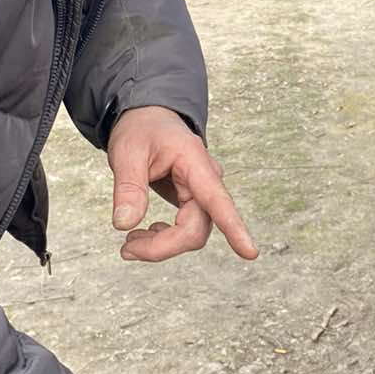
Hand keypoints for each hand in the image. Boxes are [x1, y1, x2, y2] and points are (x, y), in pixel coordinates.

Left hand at [106, 106, 256, 262]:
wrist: (149, 120)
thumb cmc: (141, 131)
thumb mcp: (127, 152)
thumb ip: (128, 188)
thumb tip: (123, 225)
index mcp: (195, 163)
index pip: (217, 201)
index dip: (234, 229)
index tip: (250, 253)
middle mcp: (207, 181)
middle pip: (195, 230)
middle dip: (161, 246)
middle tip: (125, 249)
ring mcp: (203, 194)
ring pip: (191, 235)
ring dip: (161, 245)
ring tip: (130, 243)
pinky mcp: (194, 203)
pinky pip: (186, 230)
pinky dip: (164, 239)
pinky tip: (146, 233)